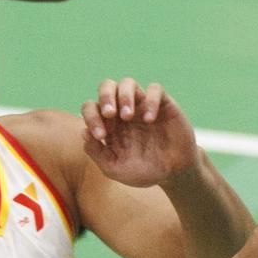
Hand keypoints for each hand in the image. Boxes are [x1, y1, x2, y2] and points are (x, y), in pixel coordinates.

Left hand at [80, 78, 199, 187]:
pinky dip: (150, 100)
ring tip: (128, 115)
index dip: (91, 117)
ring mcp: (143, 105)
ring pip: (128, 83)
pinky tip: (149, 119)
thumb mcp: (115, 168)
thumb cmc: (143, 171)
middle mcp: (123, 110)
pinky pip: (155, 89)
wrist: (174, 174)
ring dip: (124, 96)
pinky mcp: (163, 104)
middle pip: (107, 86)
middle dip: (105, 96)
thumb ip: (96, 153)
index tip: (101, 136)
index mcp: (109, 123)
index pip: (91, 107)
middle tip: (109, 114)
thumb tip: (83, 132)